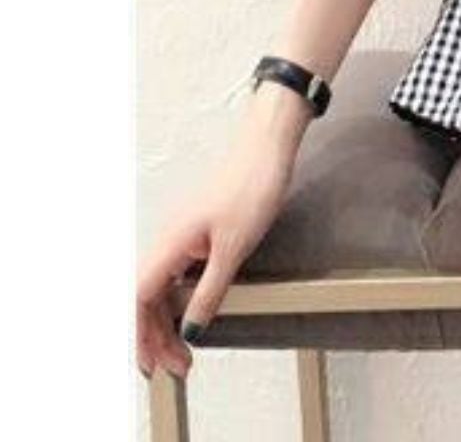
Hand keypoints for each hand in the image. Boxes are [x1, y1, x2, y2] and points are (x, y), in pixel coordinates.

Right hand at [136, 115, 297, 379]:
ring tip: (186, 347)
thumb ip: (210, 292)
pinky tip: (194, 310)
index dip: (140, 335)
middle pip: (147, 298)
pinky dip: (181, 298)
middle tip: (178, 365)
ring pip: (162, 286)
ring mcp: (182, 235)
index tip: (152, 363)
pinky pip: (177, 272)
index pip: (139, 300)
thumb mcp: (235, 248)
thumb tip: (190, 329)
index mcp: (169, 244)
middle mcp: (168, 240)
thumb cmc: (252, 185)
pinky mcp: (198, 231)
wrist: (268, 147)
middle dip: (156, 335)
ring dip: (168, 319)